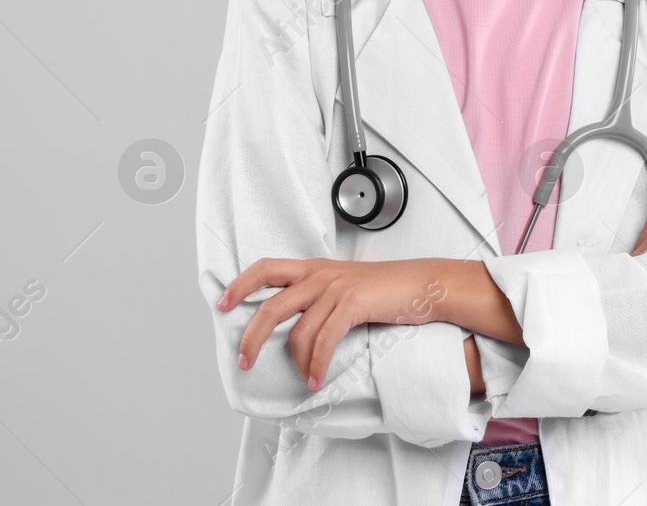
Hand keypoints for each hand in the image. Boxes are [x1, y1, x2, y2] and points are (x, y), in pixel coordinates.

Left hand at [216, 257, 446, 391]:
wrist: (424, 284)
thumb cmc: (388, 289)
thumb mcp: (347, 285)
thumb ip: (320, 297)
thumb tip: (296, 324)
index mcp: (315, 267)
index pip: (265, 267)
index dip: (240, 285)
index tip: (222, 304)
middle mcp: (321, 274)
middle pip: (270, 305)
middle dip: (252, 337)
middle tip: (244, 361)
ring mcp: (337, 288)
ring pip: (297, 330)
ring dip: (295, 362)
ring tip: (302, 379)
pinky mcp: (353, 303)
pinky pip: (324, 341)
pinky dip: (317, 365)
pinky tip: (316, 378)